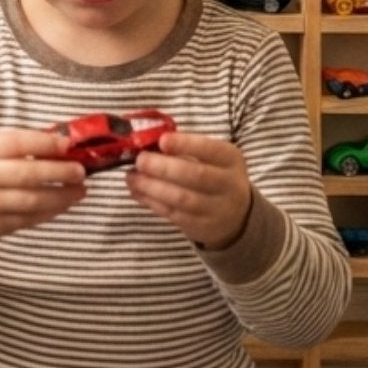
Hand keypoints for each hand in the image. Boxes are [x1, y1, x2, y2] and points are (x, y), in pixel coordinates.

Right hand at [0, 128, 86, 243]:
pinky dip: (51, 211)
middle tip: (81, 171)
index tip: (69, 144)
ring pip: (31, 201)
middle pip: (26, 174)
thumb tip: (65, 144)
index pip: (16, 143)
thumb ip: (23, 143)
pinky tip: (64, 203)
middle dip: (58, 173)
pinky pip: (29, 219)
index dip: (45, 143)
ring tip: (80, 190)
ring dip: (61, 196)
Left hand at [127, 130, 251, 249]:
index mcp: (230, 159)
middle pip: (196, 176)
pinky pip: (173, 214)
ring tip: (132, 177)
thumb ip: (185, 148)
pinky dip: (151, 201)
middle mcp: (228, 184)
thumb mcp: (212, 157)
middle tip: (140, 160)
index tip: (162, 140)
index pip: (211, 150)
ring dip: (152, 187)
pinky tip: (137, 191)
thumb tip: (147, 142)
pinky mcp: (200, 227)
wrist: (235, 215)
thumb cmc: (214, 175)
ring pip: (182, 199)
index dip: (186, 144)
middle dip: (164, 167)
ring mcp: (216, 209)